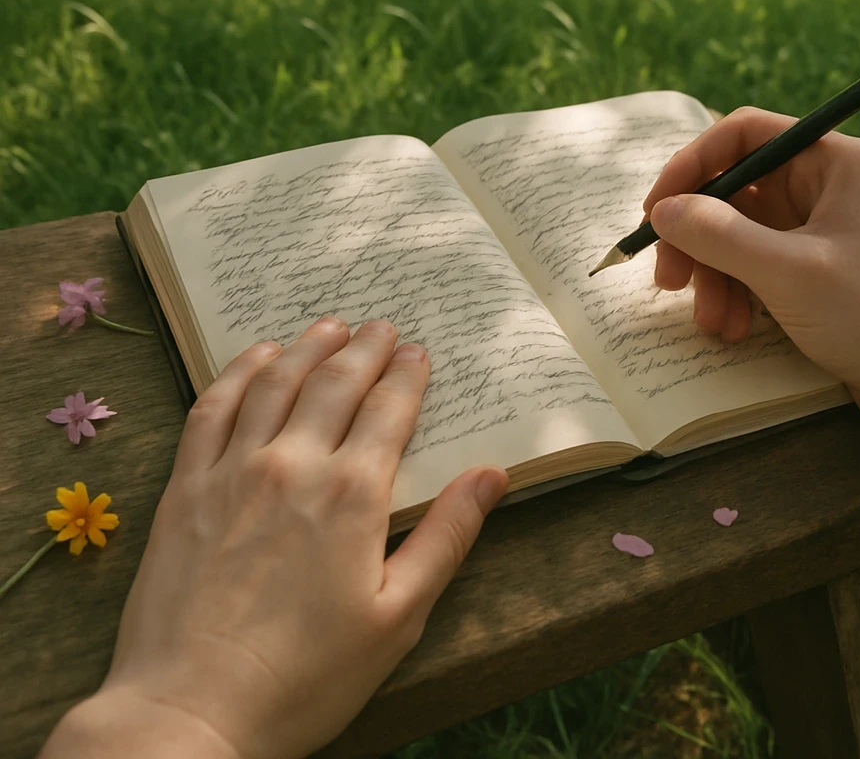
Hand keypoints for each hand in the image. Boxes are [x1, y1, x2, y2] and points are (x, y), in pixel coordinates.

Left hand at [43, 317, 507, 758]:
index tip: (418, 352)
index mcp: (353, 495)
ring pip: (276, 381)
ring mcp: (234, 470)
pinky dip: (239, 371)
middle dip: (365, 348)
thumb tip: (492, 474)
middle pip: (336, 382)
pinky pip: (213, 407)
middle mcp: (294, 464)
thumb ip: (446, 537)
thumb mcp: (397, 618)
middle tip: (382, 326)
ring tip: (330, 325)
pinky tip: (257, 356)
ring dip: (308, 346)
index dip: (408, 375)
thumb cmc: (305, 677)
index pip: (389, 409)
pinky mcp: (188, 486)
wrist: (191, 713)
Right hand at [644, 107, 859, 442]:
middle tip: (668, 279)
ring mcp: (818, 229)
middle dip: (697, 236)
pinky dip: (735, 293)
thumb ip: (718, 234)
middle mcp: (824, 186)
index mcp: (832, 162)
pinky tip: (731, 328)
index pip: (744, 134)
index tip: (656, 209)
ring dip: (713, 275)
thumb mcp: (787, 271)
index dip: (692, 165)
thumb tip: (662, 211)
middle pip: (734, 190)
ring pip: (738, 234)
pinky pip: (754, 265)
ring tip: (709, 320)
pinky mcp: (813, 269)